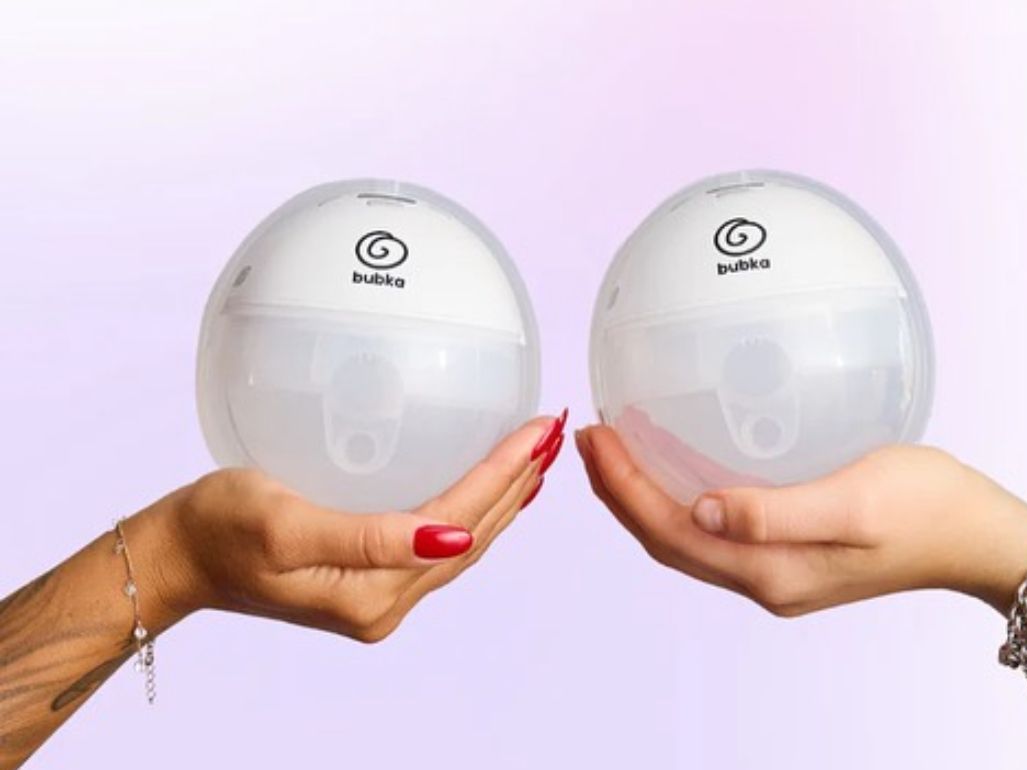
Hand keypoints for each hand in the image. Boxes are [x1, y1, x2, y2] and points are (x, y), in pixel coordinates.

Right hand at [131, 411, 566, 641]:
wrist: (178, 556)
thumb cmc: (217, 529)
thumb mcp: (283, 526)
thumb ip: (366, 538)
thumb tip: (448, 535)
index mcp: (372, 592)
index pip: (459, 523)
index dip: (504, 475)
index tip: (540, 430)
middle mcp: (386, 601)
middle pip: (473, 536)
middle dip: (519, 483)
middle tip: (555, 431)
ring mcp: (380, 594)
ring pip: (462, 541)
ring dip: (503, 497)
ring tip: (537, 455)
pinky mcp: (369, 578)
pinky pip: (437, 541)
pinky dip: (470, 508)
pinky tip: (486, 487)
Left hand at [576, 424, 1026, 616]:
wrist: (981, 539)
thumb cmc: (928, 508)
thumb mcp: (854, 500)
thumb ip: (774, 511)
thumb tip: (701, 509)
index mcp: (770, 570)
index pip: (670, 533)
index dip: (624, 489)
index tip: (595, 439)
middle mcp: (764, 580)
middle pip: (667, 542)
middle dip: (620, 495)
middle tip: (591, 440)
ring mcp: (778, 574)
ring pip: (687, 541)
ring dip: (646, 499)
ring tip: (619, 453)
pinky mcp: (793, 558)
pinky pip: (716, 535)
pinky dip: (682, 501)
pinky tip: (681, 467)